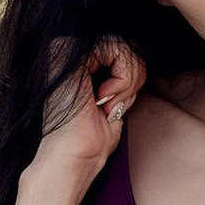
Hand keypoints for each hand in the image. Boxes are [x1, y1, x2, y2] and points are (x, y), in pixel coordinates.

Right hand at [32, 38, 145, 180]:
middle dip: (132, 79)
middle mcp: (66, 52)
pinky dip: (123, 78)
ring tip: (109, 104)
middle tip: (115, 106)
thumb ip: (120, 79)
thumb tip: (139, 62)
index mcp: (73, 62)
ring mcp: (65, 50)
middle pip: (123, 46)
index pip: (119, 52)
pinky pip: (117, 50)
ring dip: (128, 81)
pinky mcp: (71, 55)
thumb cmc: (91, 139)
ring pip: (123, 47)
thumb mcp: (114, 101)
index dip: (130, 78)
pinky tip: (105, 98)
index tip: (115, 105)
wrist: (74, 158)